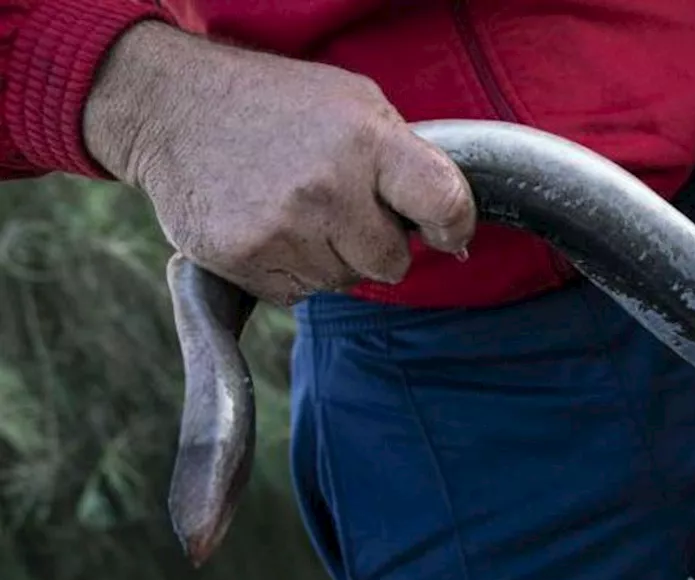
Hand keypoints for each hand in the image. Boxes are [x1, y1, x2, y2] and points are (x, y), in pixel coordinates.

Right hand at [83, 22, 474, 305]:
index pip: (444, 203)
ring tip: (295, 208)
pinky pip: (297, 294)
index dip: (453, 227)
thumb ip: (406, 159)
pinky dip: (290, 270)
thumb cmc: (278, 106)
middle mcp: (326, 187)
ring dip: (328, 258)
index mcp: (367, 141)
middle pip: (391, 263)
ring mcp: (282, 228)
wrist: (173, 107)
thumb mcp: (355, 104)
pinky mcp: (243, 259)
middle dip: (376, 245)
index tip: (445, 233)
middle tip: (341, 206)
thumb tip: (449, 223)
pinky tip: (268, 226)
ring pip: (341, 282)